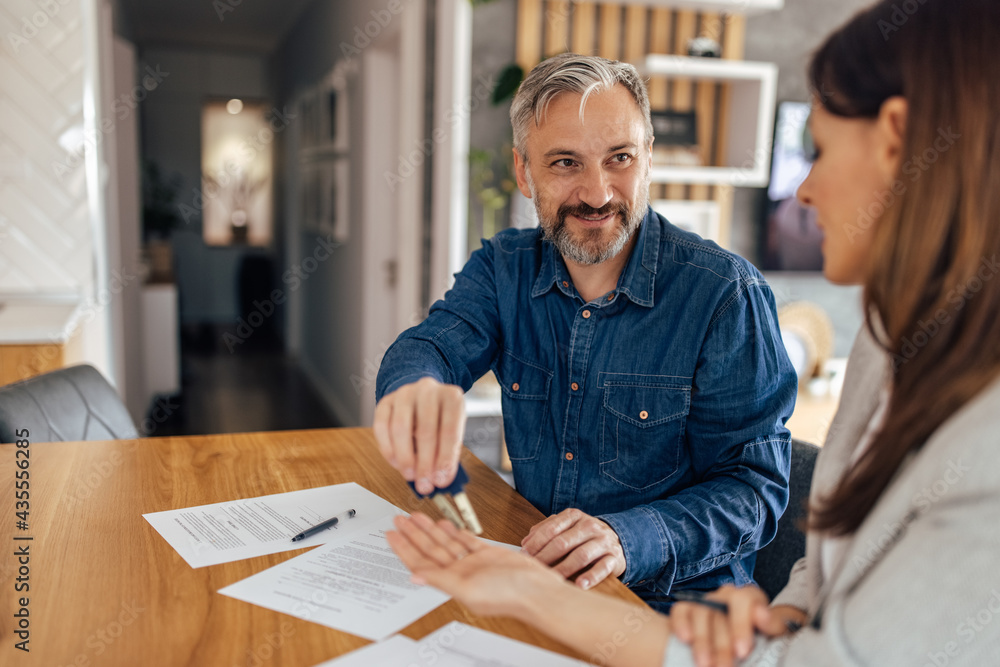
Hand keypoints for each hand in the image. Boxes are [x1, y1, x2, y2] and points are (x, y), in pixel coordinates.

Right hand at [373, 377, 465, 494]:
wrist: (422, 396)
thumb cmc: (440, 418)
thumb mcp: (452, 431)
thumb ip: (448, 453)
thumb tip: (440, 479)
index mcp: (452, 397)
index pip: (450, 430)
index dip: (445, 459)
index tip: (441, 480)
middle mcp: (428, 390)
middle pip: (425, 430)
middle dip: (424, 463)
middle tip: (424, 484)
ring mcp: (405, 393)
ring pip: (400, 428)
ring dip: (405, 458)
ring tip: (410, 475)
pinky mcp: (386, 401)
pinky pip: (382, 427)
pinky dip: (388, 449)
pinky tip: (396, 463)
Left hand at [386, 513, 565, 617]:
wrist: (537, 589)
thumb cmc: (508, 595)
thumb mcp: (469, 589)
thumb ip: (441, 580)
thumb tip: (414, 577)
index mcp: (453, 583)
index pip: (421, 563)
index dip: (404, 549)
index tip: (391, 536)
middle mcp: (460, 572)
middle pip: (430, 550)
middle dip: (413, 534)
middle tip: (398, 519)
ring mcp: (473, 562)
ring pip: (445, 542)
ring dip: (430, 529)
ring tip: (415, 516)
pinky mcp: (487, 553)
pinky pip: (465, 540)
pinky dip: (453, 531)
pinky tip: (442, 522)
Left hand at [520, 508, 625, 589]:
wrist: (617, 540)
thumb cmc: (585, 536)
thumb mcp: (566, 527)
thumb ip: (546, 531)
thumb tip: (525, 542)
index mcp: (574, 516)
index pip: (552, 528)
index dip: (536, 542)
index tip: (524, 555)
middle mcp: (589, 526)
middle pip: (563, 542)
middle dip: (545, 557)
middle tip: (534, 569)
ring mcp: (603, 541)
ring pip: (581, 555)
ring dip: (564, 569)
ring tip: (552, 580)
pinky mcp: (614, 557)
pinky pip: (602, 568)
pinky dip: (590, 577)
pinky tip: (580, 585)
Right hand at [670, 584, 806, 666]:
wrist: (750, 642)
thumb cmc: (766, 638)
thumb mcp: (779, 632)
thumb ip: (776, 623)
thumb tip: (764, 617)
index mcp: (750, 597)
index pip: (744, 600)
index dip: (741, 624)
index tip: (743, 650)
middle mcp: (726, 595)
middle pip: (720, 612)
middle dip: (722, 644)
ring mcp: (705, 601)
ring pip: (700, 613)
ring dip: (702, 640)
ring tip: (705, 664)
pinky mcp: (687, 610)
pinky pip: (680, 611)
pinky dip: (681, 623)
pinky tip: (685, 639)